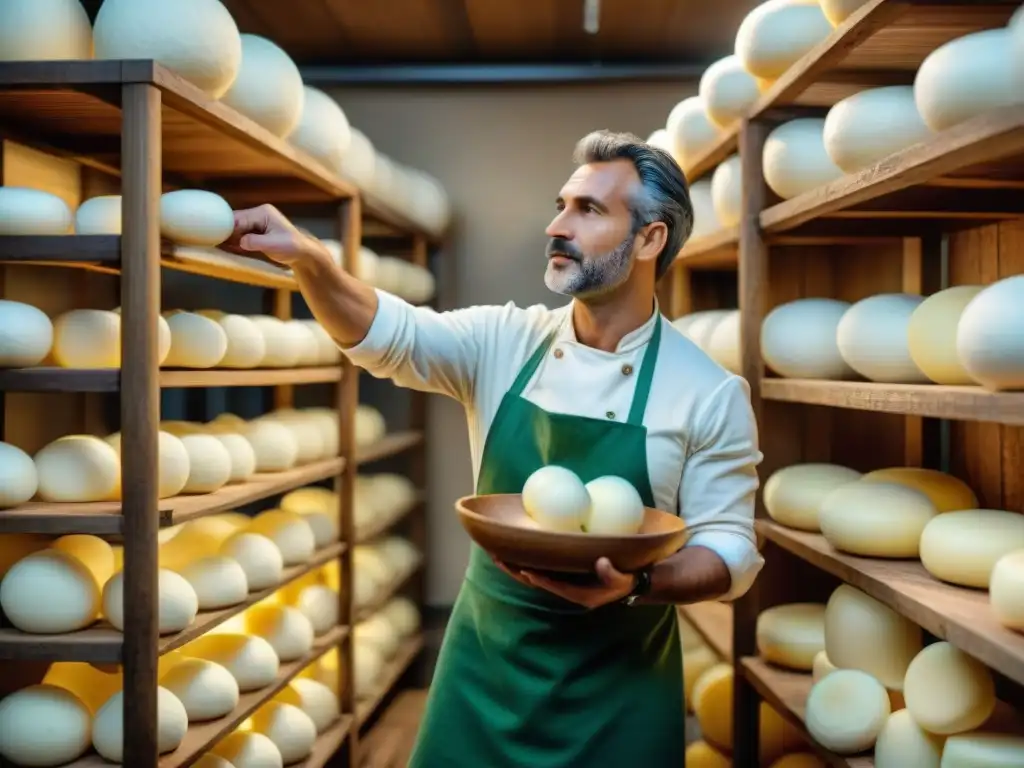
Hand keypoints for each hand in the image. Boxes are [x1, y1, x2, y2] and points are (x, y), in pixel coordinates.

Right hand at [221, 204, 329, 266]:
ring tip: (216, 246)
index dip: (227, 228)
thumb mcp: (273, 245)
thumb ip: (255, 242)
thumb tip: (240, 241)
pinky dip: (234, 241)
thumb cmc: (291, 247)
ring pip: (236, 228)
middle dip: (226, 232)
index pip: (239, 218)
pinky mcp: (256, 232)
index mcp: (262, 213)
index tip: (216, 237)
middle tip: (213, 243)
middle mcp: (258, 214)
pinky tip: (226, 248)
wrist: (302, 253)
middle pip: (235, 222)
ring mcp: (256, 223)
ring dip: (229, 238)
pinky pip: (241, 235)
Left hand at [493, 556, 635, 608]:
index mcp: (580, 594)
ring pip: (534, 576)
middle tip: (497, 558)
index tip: (527, 572)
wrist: (626, 584)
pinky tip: (513, 551)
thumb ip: (612, 574)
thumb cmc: (625, 581)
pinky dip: (526, 561)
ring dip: (515, 566)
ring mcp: (562, 582)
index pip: (556, 587)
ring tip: (495, 554)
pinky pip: (540, 569)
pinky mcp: (562, 575)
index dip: (541, 581)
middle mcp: (566, 590)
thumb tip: (602, 563)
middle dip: (516, 572)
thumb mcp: (623, 580)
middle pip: (536, 582)